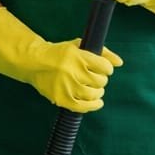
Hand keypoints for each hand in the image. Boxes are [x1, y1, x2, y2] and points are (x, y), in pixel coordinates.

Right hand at [0, 6, 121, 113]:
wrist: (33, 62)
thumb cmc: (59, 54)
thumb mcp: (78, 47)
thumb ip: (102, 53)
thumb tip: (120, 62)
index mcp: (77, 56)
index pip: (105, 67)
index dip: (106, 68)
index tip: (102, 68)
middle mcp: (72, 71)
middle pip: (100, 81)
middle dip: (100, 79)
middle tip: (93, 77)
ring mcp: (66, 86)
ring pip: (94, 94)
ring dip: (97, 91)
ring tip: (92, 88)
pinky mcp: (61, 99)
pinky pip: (84, 107)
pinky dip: (93, 105)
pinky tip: (96, 101)